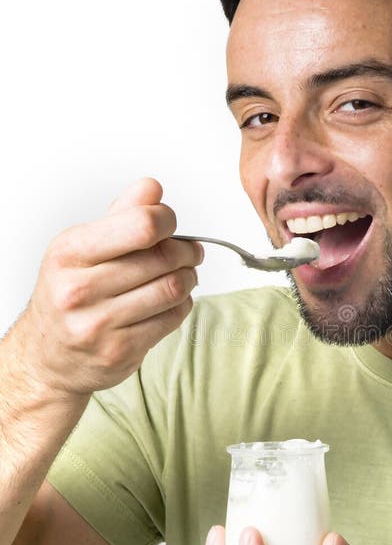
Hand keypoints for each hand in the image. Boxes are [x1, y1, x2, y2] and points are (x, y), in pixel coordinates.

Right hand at [16, 177, 201, 396]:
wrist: (48, 355)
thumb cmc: (70, 295)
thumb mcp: (83, 248)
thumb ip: (121, 216)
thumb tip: (152, 188)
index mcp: (69, 253)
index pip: (140, 225)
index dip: (166, 219)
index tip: (170, 223)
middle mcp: (79, 289)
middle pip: (161, 258)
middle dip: (186, 251)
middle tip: (191, 251)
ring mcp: (98, 324)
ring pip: (171, 289)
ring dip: (189, 278)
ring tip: (185, 274)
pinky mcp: (119, 351)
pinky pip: (171, 319)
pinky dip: (182, 305)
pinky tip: (173, 300)